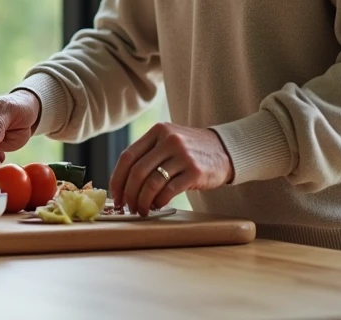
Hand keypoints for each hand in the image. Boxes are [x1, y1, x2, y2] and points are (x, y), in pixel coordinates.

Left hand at [109, 122, 233, 215]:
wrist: (224, 150)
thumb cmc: (190, 150)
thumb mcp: (168, 140)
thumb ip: (148, 154)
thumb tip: (122, 183)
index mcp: (157, 131)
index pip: (127, 156)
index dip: (117, 179)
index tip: (115, 196)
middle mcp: (169, 140)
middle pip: (137, 172)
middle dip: (129, 194)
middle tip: (128, 207)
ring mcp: (182, 155)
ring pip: (152, 183)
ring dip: (142, 201)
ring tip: (142, 210)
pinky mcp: (195, 172)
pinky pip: (169, 190)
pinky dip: (159, 201)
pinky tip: (157, 205)